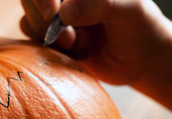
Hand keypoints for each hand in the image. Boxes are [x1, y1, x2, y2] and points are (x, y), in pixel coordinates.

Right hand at [20, 0, 171, 118]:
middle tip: (70, 40)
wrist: (142, 61)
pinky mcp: (55, 42)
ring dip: (52, 39)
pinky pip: (35, 43)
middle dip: (45, 24)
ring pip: (29, 22)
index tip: (52, 14)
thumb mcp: (130, 11)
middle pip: (30, 1)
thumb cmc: (141, 28)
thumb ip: (101, 6)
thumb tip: (64, 12)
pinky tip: (79, 53)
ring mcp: (57, 19)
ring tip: (82, 45)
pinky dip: (52, 51)